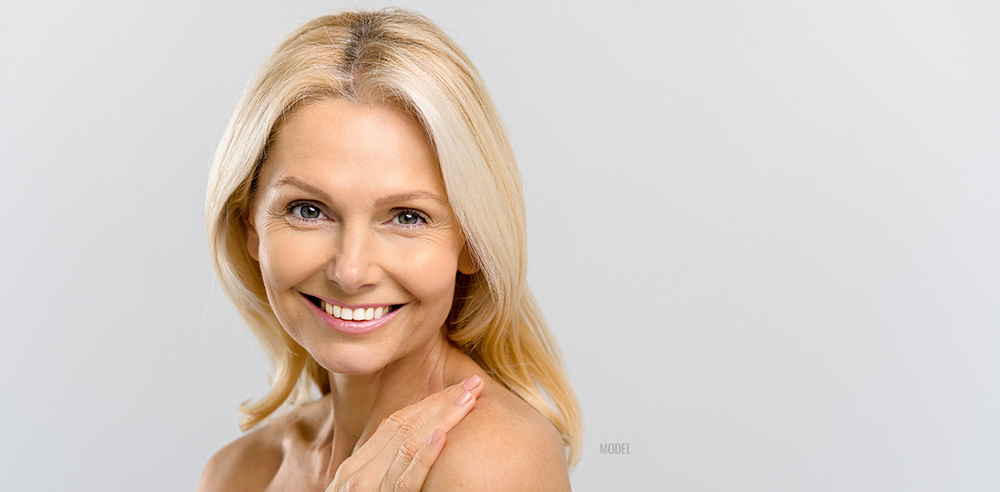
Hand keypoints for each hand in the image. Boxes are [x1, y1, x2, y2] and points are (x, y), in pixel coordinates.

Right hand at [325, 374, 483, 491]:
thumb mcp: (374, 487)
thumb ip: (390, 469)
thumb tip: (426, 444)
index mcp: (357, 467)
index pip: (396, 423)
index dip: (430, 402)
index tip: (459, 388)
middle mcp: (356, 474)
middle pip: (404, 426)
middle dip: (442, 402)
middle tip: (475, 384)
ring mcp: (366, 490)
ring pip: (408, 444)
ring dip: (442, 418)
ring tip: (469, 400)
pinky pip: (405, 480)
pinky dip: (423, 457)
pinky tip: (442, 438)